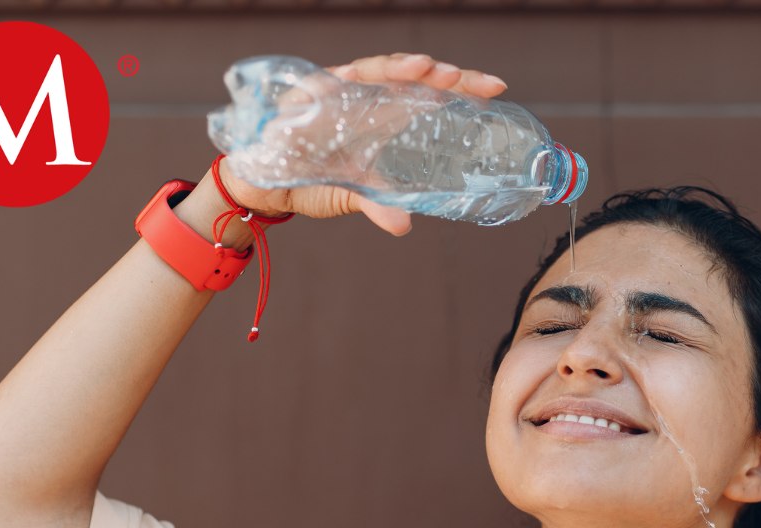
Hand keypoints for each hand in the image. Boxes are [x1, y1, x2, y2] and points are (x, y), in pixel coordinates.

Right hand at [219, 53, 508, 236]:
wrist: (265, 184)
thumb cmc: (314, 181)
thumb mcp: (353, 196)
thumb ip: (380, 206)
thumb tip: (404, 226)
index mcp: (388, 117)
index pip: (432, 96)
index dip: (464, 90)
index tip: (496, 90)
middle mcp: (369, 97)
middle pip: (413, 77)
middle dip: (443, 74)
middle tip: (469, 81)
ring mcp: (342, 89)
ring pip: (381, 69)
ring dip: (405, 68)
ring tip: (430, 70)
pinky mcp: (312, 89)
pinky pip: (338, 76)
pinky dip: (360, 74)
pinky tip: (384, 74)